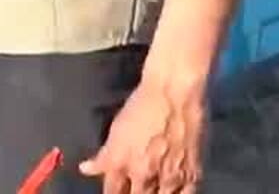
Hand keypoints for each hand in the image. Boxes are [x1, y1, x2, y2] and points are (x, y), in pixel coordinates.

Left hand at [78, 75, 206, 192]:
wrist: (174, 93)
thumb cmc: (142, 106)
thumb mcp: (115, 130)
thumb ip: (103, 156)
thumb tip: (86, 169)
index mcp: (121, 164)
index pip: (112, 192)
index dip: (112, 193)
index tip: (115, 191)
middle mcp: (144, 174)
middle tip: (134, 188)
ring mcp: (169, 177)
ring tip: (151, 189)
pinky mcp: (192, 174)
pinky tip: (171, 191)